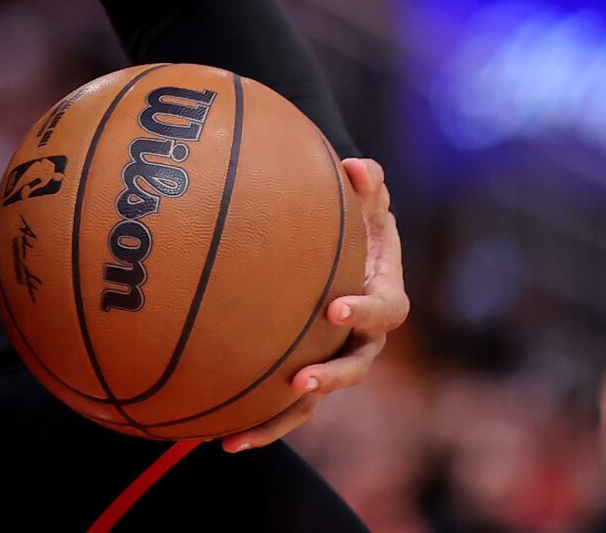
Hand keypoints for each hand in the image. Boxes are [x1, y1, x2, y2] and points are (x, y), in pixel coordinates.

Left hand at [223, 157, 407, 452]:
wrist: (337, 233)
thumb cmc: (351, 210)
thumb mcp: (364, 192)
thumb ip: (366, 181)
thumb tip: (356, 166)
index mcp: (383, 293)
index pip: (385, 310)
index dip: (364, 311)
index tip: (334, 308)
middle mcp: (362, 335)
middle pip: (358, 365)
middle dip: (332, 375)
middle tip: (302, 378)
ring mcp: (333, 356)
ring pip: (316, 397)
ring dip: (284, 417)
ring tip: (243, 434)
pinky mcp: (301, 370)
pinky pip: (283, 403)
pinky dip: (257, 422)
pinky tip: (220, 438)